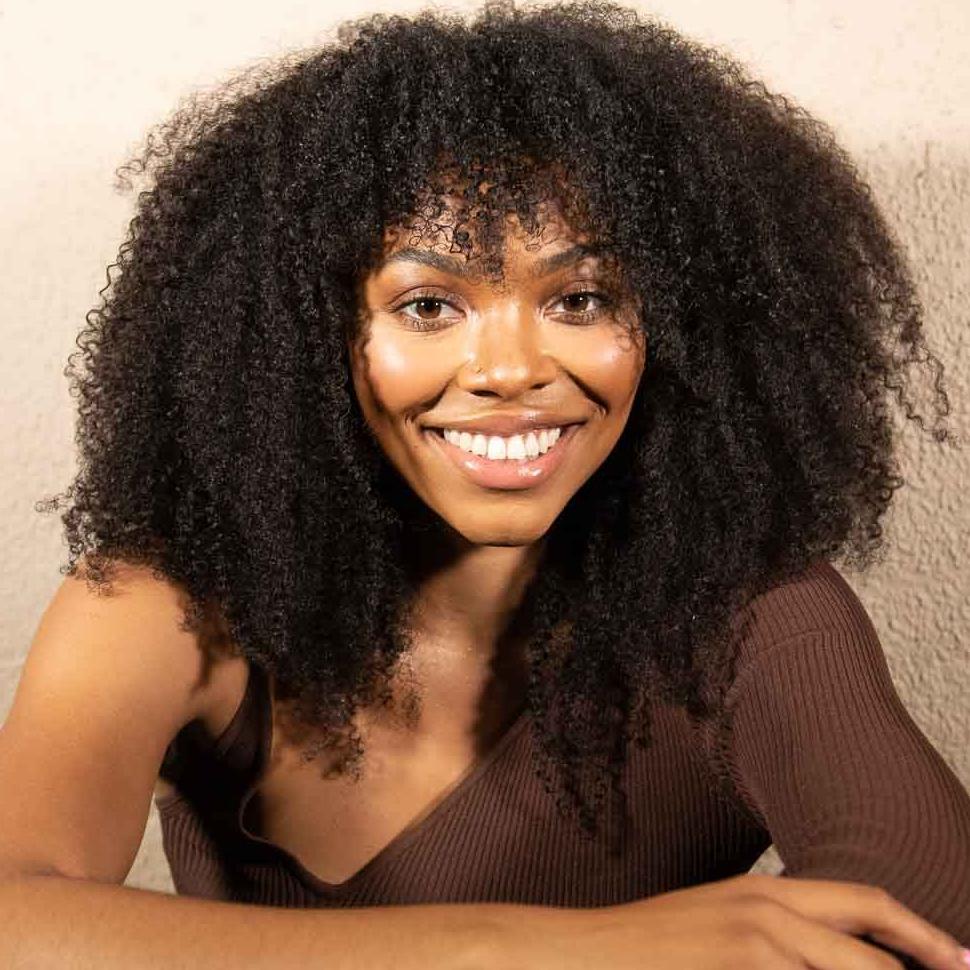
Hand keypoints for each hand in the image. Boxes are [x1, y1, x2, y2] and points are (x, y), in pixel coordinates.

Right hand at [507, 873, 967, 968]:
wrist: (588, 955)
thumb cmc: (653, 946)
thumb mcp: (723, 921)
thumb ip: (779, 933)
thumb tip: (839, 949)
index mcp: (768, 891)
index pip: (868, 904)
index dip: (925, 934)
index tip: (963, 960)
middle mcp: (770, 912)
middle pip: (875, 952)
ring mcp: (755, 948)